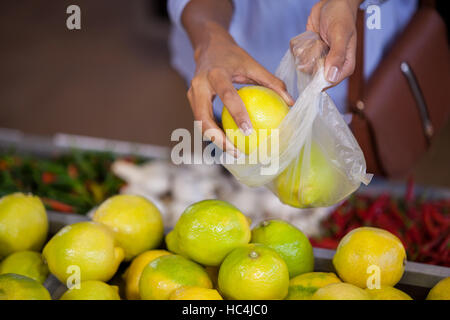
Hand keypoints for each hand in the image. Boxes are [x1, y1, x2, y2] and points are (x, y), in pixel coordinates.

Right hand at [187, 22, 293, 155]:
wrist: (208, 46)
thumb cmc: (233, 56)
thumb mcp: (252, 64)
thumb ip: (272, 82)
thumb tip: (291, 103)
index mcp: (216, 73)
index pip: (227, 96)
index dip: (237, 114)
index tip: (249, 132)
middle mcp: (199, 85)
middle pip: (203, 119)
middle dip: (218, 139)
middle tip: (237, 152)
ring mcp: (192, 94)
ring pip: (200, 124)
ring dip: (215, 140)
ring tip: (234, 151)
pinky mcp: (192, 101)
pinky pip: (202, 121)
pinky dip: (214, 132)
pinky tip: (229, 141)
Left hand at [296, 0, 361, 83]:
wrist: (332, 3)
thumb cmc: (341, 16)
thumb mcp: (340, 35)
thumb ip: (337, 55)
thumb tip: (332, 77)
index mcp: (345, 64)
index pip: (331, 81)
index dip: (320, 79)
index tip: (315, 65)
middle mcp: (332, 65)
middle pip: (316, 77)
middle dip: (312, 63)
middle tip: (318, 45)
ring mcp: (321, 60)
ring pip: (307, 68)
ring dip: (306, 55)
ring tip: (316, 39)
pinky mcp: (311, 53)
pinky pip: (301, 58)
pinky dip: (301, 50)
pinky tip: (310, 38)